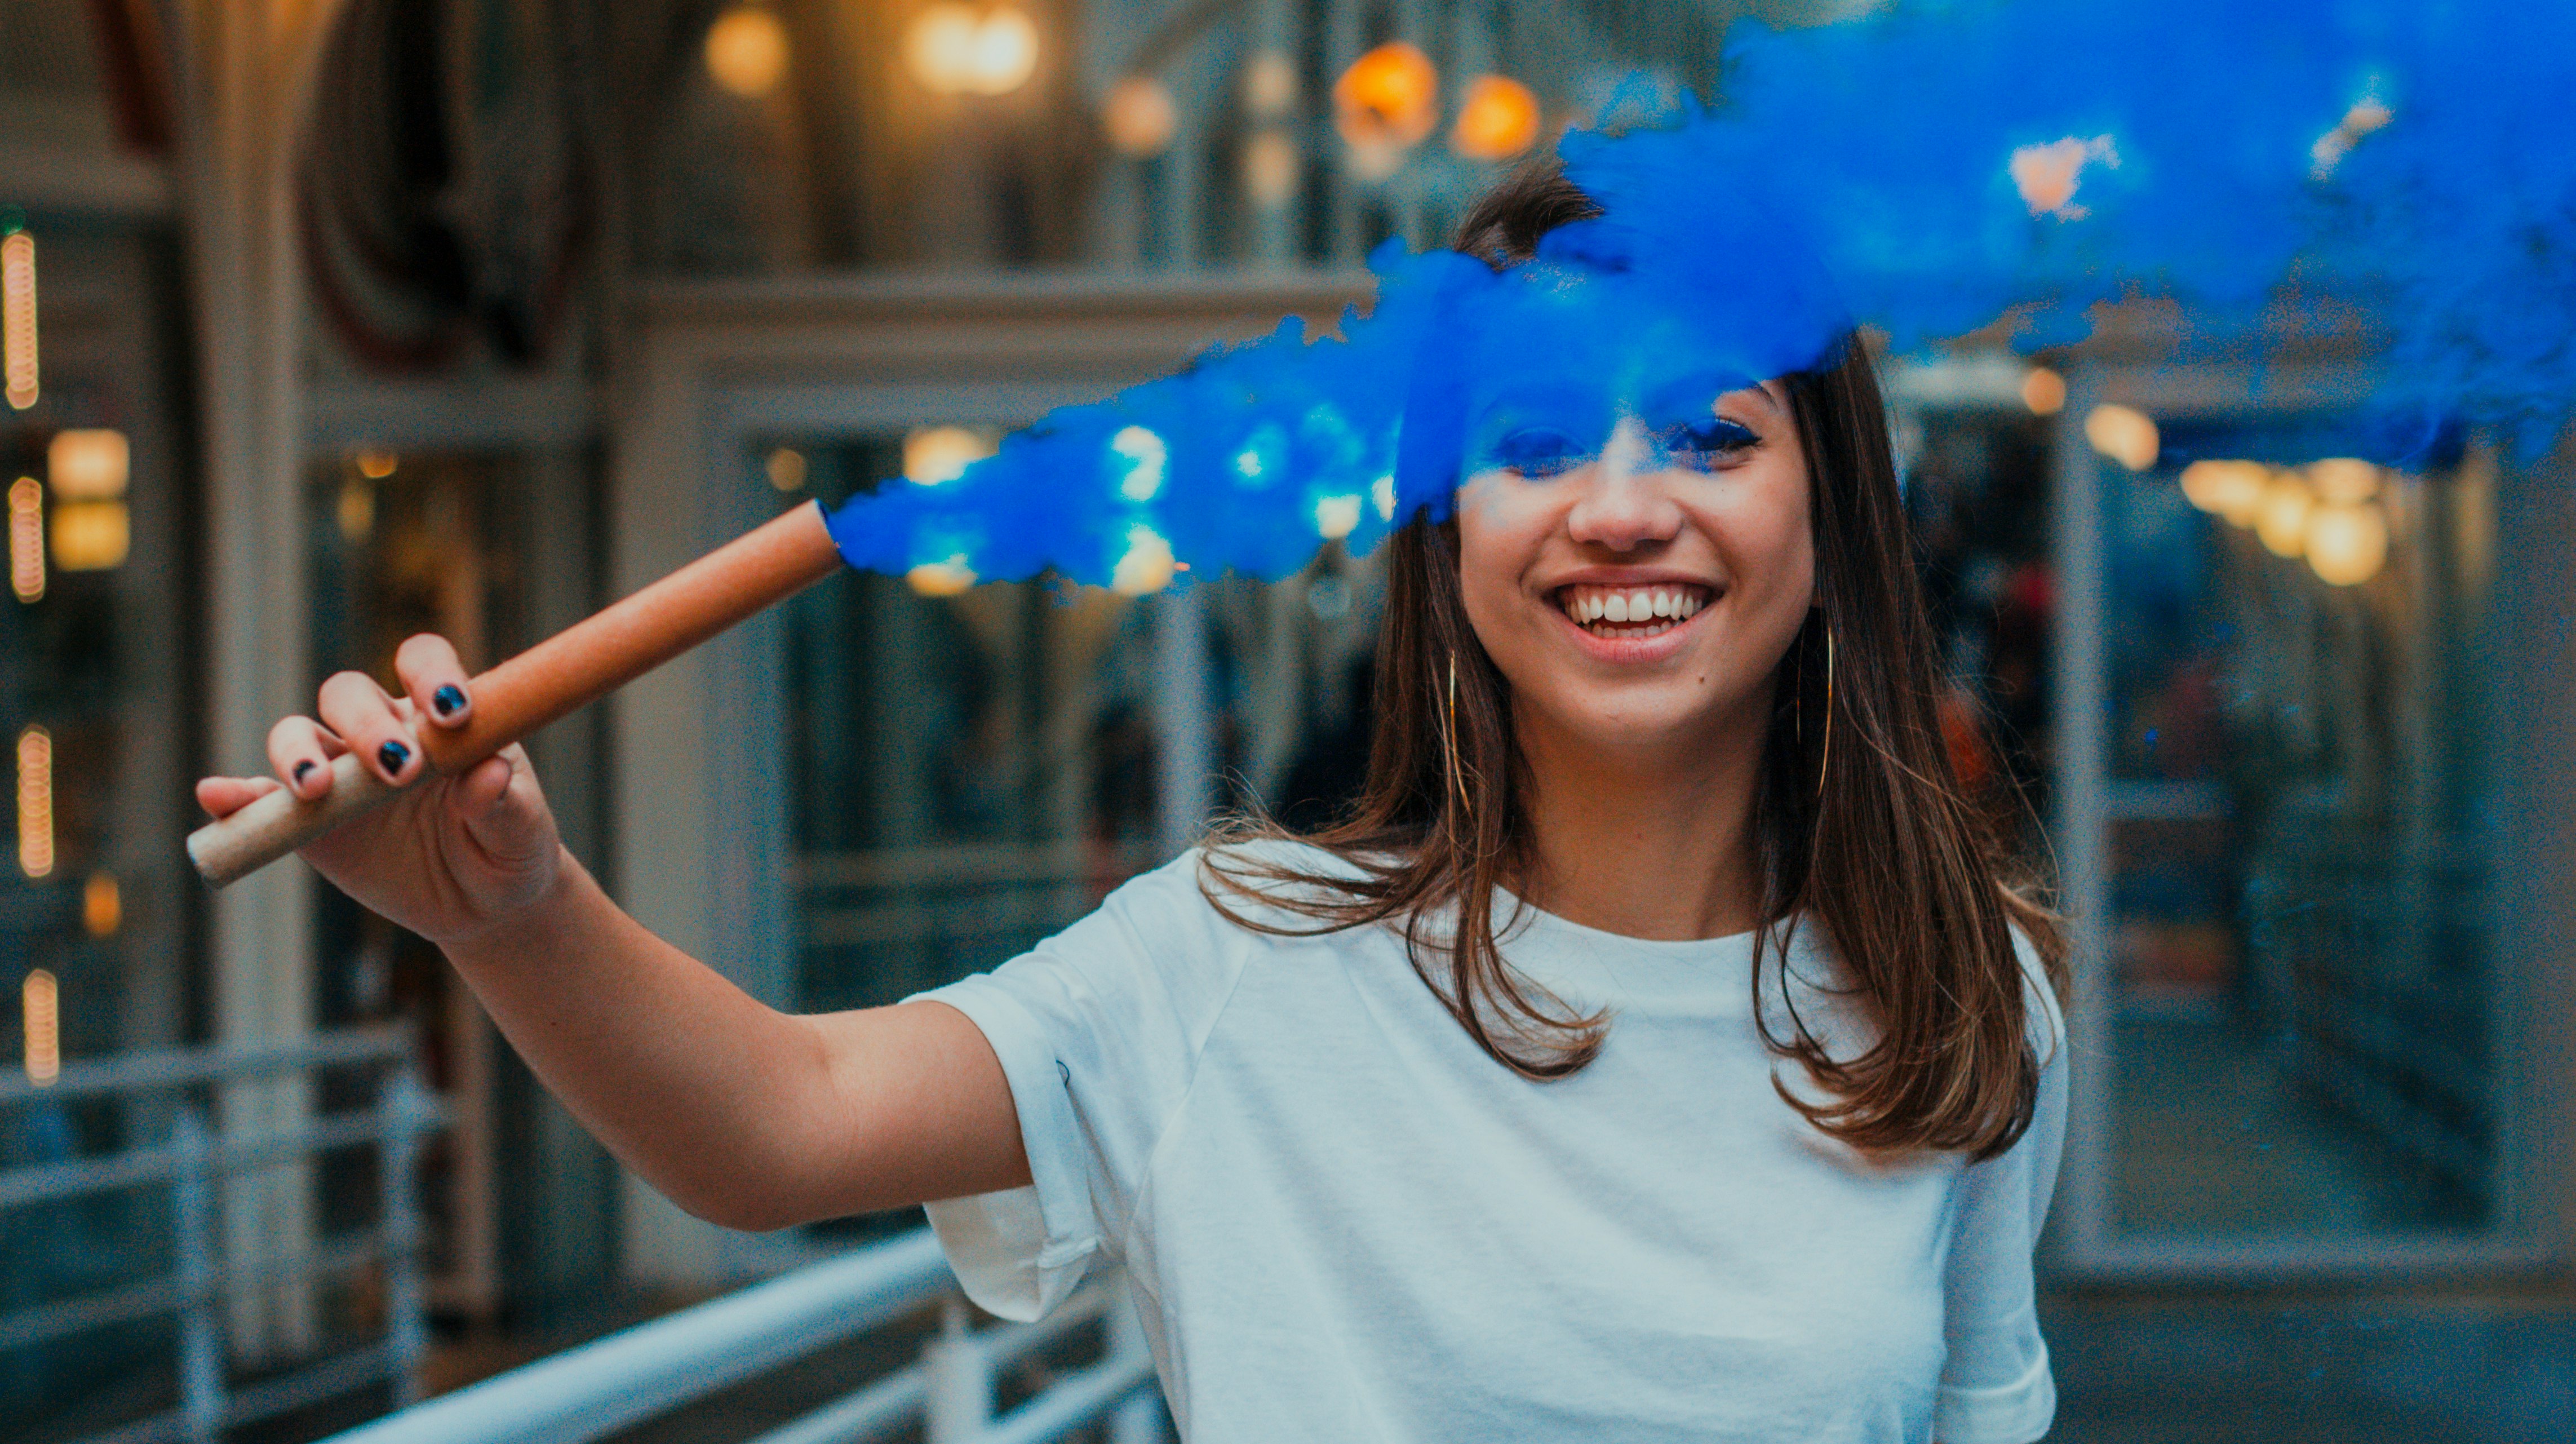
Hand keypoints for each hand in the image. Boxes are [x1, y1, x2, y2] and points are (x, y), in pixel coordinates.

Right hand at [195, 634, 565, 947]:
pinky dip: (235, 796)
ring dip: (299, 753)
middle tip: (402, 770)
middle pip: (349, 695)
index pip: (423, 662)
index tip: (453, 713)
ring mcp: (339, 772)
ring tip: (318, 790)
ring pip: (298, 735)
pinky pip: (261, 800)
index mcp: (440, 716)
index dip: (433, 674)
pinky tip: (220, 797)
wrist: (486, 903)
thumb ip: (507, 801)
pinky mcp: (306, 820)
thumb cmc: (512, 848)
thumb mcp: (522, 830)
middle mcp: (383, 730)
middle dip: (366, 724)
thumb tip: (488, 772)